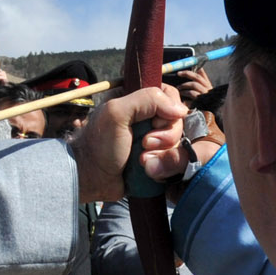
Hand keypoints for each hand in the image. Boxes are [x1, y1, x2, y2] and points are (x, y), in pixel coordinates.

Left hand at [69, 85, 189, 203]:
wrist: (94, 180)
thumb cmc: (99, 146)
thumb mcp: (117, 113)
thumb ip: (147, 100)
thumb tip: (181, 109)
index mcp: (135, 97)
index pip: (169, 94)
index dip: (168, 110)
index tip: (155, 123)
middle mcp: (146, 115)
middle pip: (176, 119)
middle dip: (165, 136)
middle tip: (145, 144)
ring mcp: (153, 137)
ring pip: (178, 140)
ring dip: (162, 152)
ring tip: (142, 159)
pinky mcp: (157, 156)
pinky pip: (175, 157)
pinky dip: (164, 163)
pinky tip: (148, 168)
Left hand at [172, 66, 212, 103]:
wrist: (206, 118)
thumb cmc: (201, 106)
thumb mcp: (200, 95)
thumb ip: (196, 85)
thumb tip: (192, 74)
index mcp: (208, 86)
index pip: (203, 74)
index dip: (197, 68)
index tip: (189, 65)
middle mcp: (208, 89)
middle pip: (198, 77)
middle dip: (187, 73)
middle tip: (178, 74)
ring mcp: (205, 95)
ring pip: (194, 85)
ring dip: (184, 85)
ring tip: (179, 88)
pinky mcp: (201, 101)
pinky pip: (192, 94)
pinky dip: (185, 93)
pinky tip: (181, 97)